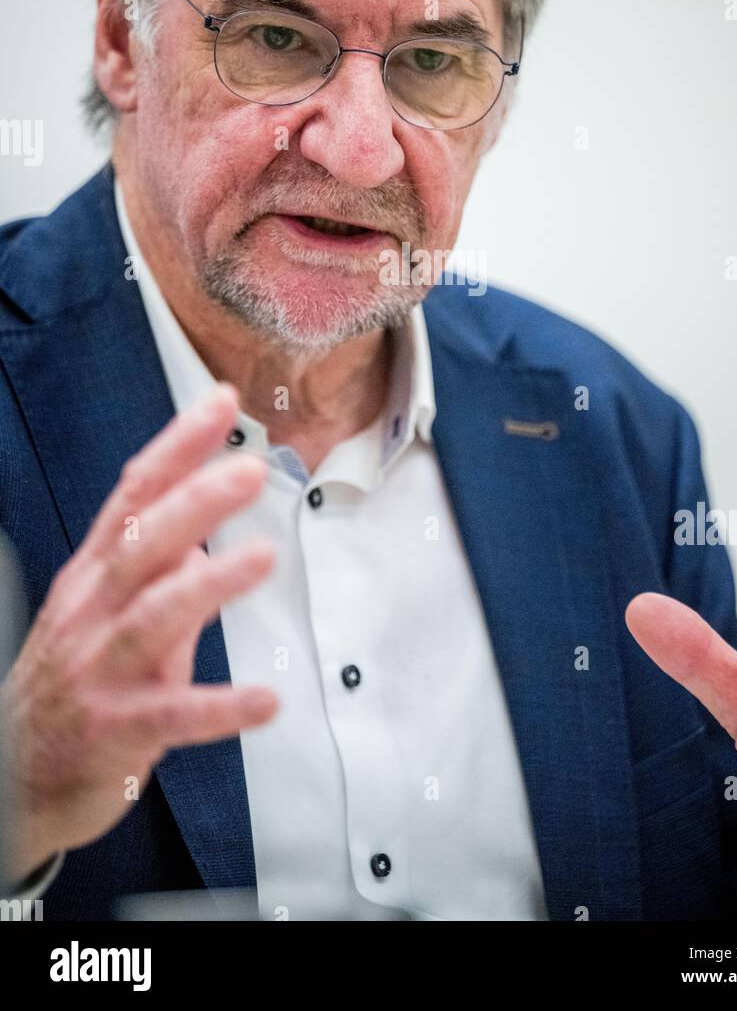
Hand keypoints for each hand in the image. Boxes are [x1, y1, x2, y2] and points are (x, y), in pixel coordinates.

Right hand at [0, 384, 277, 883]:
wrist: (15, 779)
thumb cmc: (77, 682)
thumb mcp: (109, 613)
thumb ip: (158, 570)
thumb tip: (204, 528)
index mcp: (95, 574)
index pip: (135, 493)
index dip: (178, 446)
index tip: (223, 401)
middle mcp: (92, 613)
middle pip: (140, 544)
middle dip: (194, 502)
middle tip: (250, 469)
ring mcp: (99, 672)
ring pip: (151, 619)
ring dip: (209, 585)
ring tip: (263, 556)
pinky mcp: (116, 732)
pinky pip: (171, 718)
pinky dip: (219, 708)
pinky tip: (267, 701)